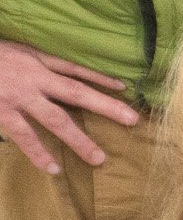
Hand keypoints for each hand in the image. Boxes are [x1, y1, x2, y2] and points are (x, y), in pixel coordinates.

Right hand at [0, 40, 136, 173]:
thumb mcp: (13, 50)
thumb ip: (35, 61)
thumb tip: (56, 76)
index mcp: (35, 60)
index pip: (75, 69)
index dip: (100, 77)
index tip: (125, 88)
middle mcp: (33, 78)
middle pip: (77, 92)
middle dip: (107, 106)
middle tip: (133, 121)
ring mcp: (18, 97)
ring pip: (56, 119)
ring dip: (78, 139)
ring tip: (99, 159)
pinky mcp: (2, 111)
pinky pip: (24, 136)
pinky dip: (37, 153)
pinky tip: (52, 169)